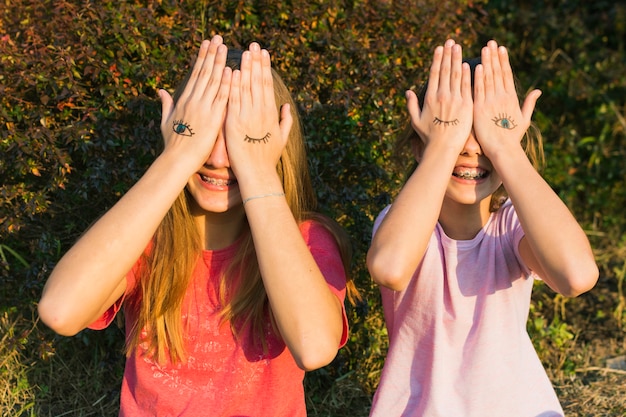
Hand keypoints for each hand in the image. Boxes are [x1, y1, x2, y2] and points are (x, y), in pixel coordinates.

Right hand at [159, 35, 231, 170]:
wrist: (177, 160)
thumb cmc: (172, 144)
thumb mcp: (165, 121)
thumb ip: (166, 104)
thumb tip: (160, 90)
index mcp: (183, 100)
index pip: (194, 74)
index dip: (201, 58)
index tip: (206, 45)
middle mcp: (193, 101)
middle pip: (204, 73)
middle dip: (211, 54)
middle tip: (218, 38)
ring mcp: (203, 109)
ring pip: (213, 81)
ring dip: (219, 63)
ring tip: (224, 47)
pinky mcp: (213, 119)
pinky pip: (221, 99)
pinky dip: (226, 85)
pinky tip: (231, 71)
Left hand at [225, 42, 291, 185]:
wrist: (257, 173)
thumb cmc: (268, 158)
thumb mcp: (282, 138)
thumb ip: (285, 121)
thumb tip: (287, 106)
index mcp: (270, 113)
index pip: (267, 84)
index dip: (265, 67)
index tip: (263, 53)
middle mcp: (260, 112)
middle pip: (258, 81)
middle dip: (256, 61)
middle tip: (254, 44)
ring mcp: (247, 116)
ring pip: (246, 87)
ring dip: (245, 68)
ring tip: (244, 52)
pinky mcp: (234, 123)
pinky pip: (233, 100)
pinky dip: (233, 86)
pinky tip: (233, 72)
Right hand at [406, 39, 472, 156]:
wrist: (443, 148)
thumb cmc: (428, 137)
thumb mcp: (415, 121)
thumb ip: (411, 105)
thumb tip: (408, 91)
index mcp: (430, 98)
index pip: (434, 74)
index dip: (437, 59)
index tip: (439, 48)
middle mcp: (442, 96)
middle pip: (445, 71)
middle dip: (448, 54)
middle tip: (451, 41)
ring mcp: (455, 100)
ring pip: (456, 75)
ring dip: (457, 59)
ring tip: (458, 47)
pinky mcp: (466, 106)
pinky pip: (467, 87)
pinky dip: (467, 75)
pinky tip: (468, 64)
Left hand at [472, 40, 541, 157]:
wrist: (503, 150)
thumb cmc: (512, 138)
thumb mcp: (524, 119)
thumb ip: (529, 103)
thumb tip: (538, 90)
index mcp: (512, 98)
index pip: (507, 75)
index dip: (504, 60)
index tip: (501, 48)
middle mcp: (502, 97)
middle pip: (497, 72)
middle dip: (494, 56)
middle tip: (491, 42)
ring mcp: (491, 102)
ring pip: (488, 78)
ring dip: (486, 62)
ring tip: (484, 48)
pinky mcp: (480, 109)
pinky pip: (478, 91)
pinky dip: (478, 78)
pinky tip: (477, 66)